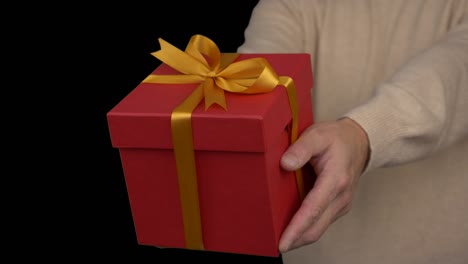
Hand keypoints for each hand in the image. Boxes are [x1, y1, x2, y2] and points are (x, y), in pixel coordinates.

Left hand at [278, 117, 369, 252]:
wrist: (359, 142)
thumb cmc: (337, 138)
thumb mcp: (317, 135)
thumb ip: (301, 148)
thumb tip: (285, 164)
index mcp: (335, 180)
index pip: (313, 210)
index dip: (297, 229)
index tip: (283, 243)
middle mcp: (341, 196)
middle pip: (316, 227)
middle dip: (296, 240)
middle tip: (275, 246)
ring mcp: (341, 204)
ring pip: (318, 228)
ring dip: (300, 237)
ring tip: (280, 240)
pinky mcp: (337, 206)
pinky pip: (321, 222)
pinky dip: (306, 229)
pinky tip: (293, 229)